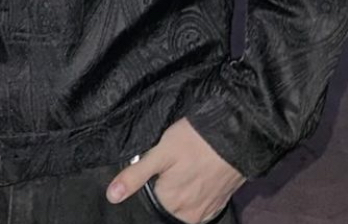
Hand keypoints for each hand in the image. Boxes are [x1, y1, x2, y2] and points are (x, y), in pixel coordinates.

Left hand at [105, 118, 244, 223]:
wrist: (236, 133)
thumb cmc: (195, 140)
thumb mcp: (161, 152)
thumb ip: (135, 176)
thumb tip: (111, 196)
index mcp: (169, 204)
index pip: (152, 194)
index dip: (155, 176)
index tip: (163, 162)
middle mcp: (187, 215)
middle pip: (169, 200)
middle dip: (170, 183)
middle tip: (178, 160)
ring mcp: (205, 211)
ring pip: (185, 201)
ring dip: (185, 187)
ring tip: (191, 164)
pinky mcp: (219, 204)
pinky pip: (201, 203)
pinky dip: (199, 190)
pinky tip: (202, 171)